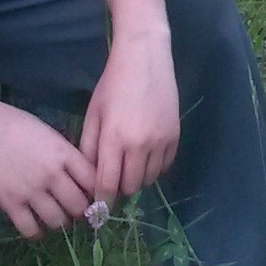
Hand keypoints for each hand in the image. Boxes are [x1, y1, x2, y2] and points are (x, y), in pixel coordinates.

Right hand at [0, 98, 98, 239]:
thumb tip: (79, 174)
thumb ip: (63, 154)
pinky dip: (36, 232)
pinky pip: (30, 229)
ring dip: (59, 223)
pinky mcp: (10, 202)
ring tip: (55, 218)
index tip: (93, 197)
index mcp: (63, 153)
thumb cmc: (12, 123)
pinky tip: (35, 227)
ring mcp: (31, 190)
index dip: (96, 192)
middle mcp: (51, 174)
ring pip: (57, 221)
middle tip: (74, 212)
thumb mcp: (46, 132)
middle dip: (79, 212)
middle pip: (78, 206)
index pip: (93, 181)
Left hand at [82, 26, 179, 204]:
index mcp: (114, 138)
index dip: (101, 200)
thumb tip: (89, 178)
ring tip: (128, 163)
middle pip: (129, 187)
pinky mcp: (175, 137)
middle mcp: (140, 144)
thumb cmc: (112, 83)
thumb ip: (89, 147)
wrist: (145, 57)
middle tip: (112, 177)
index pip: (107, 184)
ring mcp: (161, 141)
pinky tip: (144, 154)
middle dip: (118, 187)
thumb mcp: (94, 113)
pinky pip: (164, 167)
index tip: (96, 208)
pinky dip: (153, 168)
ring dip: (136, 178)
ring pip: (148, 180)